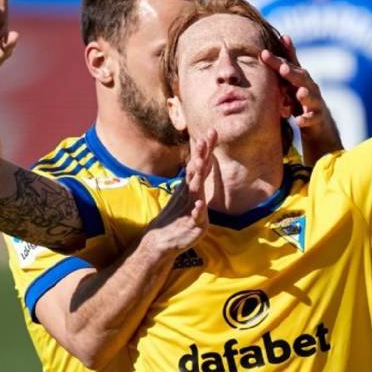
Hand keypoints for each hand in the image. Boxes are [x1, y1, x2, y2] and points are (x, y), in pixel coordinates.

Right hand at [145, 130, 216, 254]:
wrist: (161, 240)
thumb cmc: (176, 217)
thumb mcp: (187, 194)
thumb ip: (195, 177)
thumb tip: (202, 159)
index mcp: (190, 186)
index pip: (199, 164)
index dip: (205, 149)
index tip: (211, 131)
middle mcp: (189, 193)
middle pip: (196, 172)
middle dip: (200, 156)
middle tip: (203, 139)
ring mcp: (189, 207)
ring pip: (194, 190)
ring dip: (197, 177)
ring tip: (200, 163)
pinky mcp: (192, 224)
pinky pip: (195, 216)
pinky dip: (197, 209)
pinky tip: (199, 204)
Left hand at [261, 34, 326, 128]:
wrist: (318, 122)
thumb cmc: (301, 97)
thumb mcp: (292, 80)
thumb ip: (286, 62)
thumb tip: (283, 36)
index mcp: (299, 77)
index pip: (288, 66)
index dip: (277, 60)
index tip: (263, 53)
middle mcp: (309, 86)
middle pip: (301, 78)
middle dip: (293, 73)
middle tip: (283, 69)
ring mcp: (315, 102)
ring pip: (311, 97)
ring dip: (305, 95)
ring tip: (300, 94)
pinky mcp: (317, 117)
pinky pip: (312, 118)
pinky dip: (306, 119)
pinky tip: (299, 120)